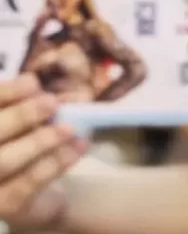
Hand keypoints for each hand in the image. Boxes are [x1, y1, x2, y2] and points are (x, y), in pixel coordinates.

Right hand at [0, 73, 88, 229]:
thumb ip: (31, 103)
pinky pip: (26, 185)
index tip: (33, 82)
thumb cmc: (29, 140)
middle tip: (51, 103)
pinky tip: (79, 147)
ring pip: (4, 162)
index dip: (7, 93)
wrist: (38, 187)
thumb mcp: (31, 117)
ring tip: (68, 128)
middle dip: (20, 117)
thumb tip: (40, 87)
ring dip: (38, 141)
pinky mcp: (4, 207)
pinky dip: (54, 163)